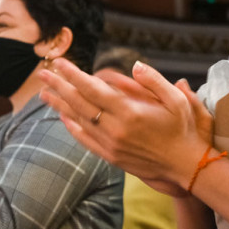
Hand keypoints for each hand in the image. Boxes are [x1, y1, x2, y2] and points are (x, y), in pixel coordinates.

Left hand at [38, 58, 211, 192]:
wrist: (186, 166)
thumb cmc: (184, 129)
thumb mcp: (177, 100)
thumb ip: (154, 81)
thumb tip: (135, 65)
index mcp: (130, 113)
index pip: (93, 89)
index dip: (74, 75)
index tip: (60, 62)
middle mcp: (116, 130)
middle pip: (80, 104)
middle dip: (59, 87)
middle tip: (43, 73)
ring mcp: (111, 145)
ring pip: (79, 122)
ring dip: (60, 106)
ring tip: (44, 93)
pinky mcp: (112, 157)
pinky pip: (86, 141)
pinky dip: (73, 128)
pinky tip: (64, 117)